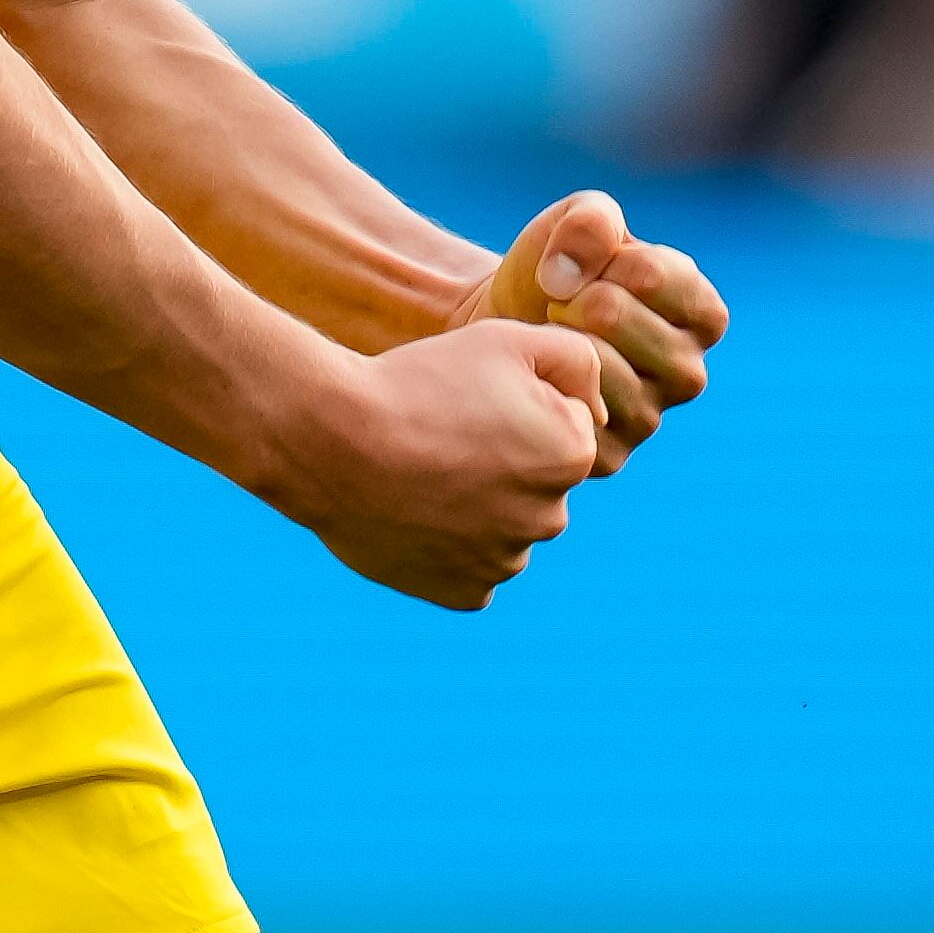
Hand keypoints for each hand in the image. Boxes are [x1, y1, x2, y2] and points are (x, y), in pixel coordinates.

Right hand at [275, 319, 606, 610]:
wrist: (334, 441)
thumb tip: (599, 409)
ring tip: (422, 472)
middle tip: (441, 434)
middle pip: (535, 482)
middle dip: (502, 460)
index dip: (513, 406)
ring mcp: (506, 561)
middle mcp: (550, 517)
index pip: (563, 428)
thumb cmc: (420, 382)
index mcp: (571, 455)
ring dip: (477, 504)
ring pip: (505, 525)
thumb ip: (576, 359)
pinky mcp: (464, 593)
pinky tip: (417, 513)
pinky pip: (471, 567)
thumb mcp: (507, 339)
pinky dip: (450, 546)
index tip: (466, 402)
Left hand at [456, 190, 725, 473]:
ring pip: (592, 368)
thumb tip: (565, 279)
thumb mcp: (576, 221)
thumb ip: (591, 221)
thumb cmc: (555, 270)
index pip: (652, 274)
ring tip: (548, 334)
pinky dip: (542, 383)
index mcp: (702, 314)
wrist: (505, 327)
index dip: (600, 257)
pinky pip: (569, 413)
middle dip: (567, 295)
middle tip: (557, 300)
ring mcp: (650, 418)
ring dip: (553, 339)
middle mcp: (688, 372)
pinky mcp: (608, 454)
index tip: (583, 264)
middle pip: (616, 318)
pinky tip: (540, 372)